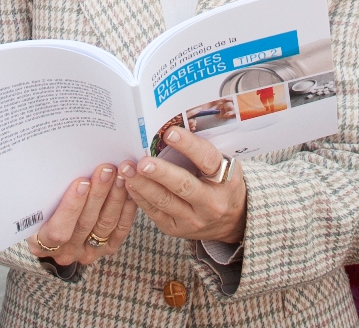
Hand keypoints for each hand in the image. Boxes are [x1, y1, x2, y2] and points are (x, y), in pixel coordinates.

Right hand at [30, 164, 135, 268]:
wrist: (51, 223)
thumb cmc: (41, 207)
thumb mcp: (32, 203)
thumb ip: (45, 192)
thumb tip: (57, 166)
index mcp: (42, 244)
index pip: (58, 230)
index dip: (71, 207)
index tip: (81, 183)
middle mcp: (66, 252)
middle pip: (85, 223)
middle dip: (97, 194)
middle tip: (106, 171)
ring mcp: (88, 251)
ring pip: (105, 224)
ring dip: (114, 198)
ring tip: (119, 175)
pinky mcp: (107, 248)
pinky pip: (120, 228)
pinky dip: (126, 208)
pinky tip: (129, 189)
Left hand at [121, 125, 246, 244]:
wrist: (231, 221)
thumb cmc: (222, 184)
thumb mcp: (223, 166)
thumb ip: (202, 151)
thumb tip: (169, 130)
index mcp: (226, 179)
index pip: (207, 160)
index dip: (189, 146)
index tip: (169, 133)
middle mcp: (211, 202)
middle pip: (184, 185)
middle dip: (160, 172)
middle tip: (142, 161)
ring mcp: (194, 219)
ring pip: (165, 201)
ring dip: (143, 184)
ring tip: (127, 170)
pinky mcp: (176, 228)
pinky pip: (155, 212)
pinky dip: (140, 197)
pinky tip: (129, 184)